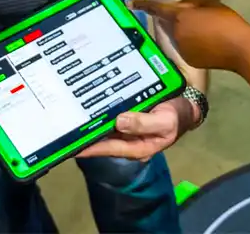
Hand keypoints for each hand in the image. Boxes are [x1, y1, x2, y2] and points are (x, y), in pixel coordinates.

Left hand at [78, 97, 196, 160]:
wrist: (187, 106)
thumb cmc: (178, 117)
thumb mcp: (166, 122)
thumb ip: (144, 123)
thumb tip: (119, 121)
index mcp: (136, 147)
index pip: (108, 148)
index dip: (89, 147)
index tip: (70, 145)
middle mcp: (128, 140)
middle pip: (102, 138)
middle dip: (84, 134)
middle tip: (61, 127)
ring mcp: (126, 128)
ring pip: (104, 126)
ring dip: (89, 121)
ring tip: (67, 115)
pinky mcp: (127, 115)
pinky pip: (110, 114)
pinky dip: (99, 110)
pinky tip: (85, 102)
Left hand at [131, 0, 249, 71]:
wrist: (240, 49)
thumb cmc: (226, 22)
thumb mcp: (209, 4)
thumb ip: (191, 3)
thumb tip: (181, 8)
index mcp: (179, 16)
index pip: (157, 9)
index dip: (143, 5)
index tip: (130, 3)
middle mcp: (175, 34)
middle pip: (169, 22)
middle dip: (177, 18)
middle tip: (198, 17)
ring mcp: (180, 49)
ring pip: (176, 34)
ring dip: (184, 30)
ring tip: (206, 31)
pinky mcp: (187, 60)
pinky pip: (184, 46)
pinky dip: (191, 43)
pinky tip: (207, 43)